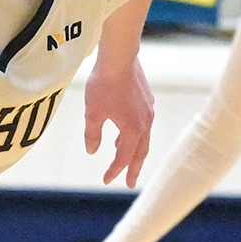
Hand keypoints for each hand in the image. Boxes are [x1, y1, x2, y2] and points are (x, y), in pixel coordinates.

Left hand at [83, 58, 153, 185]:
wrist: (119, 58)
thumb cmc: (104, 86)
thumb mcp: (92, 114)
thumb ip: (92, 135)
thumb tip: (92, 151)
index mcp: (133, 130)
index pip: (123, 158)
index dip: (114, 171)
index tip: (106, 180)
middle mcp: (145, 123)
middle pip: (140, 152)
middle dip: (133, 168)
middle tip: (130, 183)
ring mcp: (148, 111)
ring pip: (142, 137)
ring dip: (133, 150)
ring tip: (122, 157)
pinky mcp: (147, 100)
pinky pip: (142, 124)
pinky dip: (134, 134)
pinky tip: (124, 131)